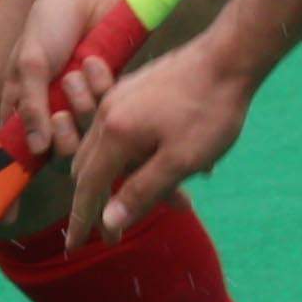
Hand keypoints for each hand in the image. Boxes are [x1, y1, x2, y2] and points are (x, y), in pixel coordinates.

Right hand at [0, 0, 122, 162]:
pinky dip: (99, 83)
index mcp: (24, 99)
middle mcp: (51, 103)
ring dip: (80, 101)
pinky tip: (94, 60)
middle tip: (62, 115)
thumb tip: (36, 149)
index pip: (18, 143)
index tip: (23, 183)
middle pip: (57, 146)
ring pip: (85, 126)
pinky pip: (107, 103)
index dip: (22, 160)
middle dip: (62, 133)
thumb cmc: (51, 20)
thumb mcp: (31, 63)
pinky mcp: (107, 86)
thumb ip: (32, 106)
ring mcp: (80, 96)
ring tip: (77, 71)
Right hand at [70, 31, 258, 241]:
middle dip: (98, 200)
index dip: (81, 219)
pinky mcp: (133, 90)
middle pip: (88, 168)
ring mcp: (119, 99)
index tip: (73, 246)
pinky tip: (161, 158)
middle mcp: (107, 115)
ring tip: (157, 195)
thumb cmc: (209, 111)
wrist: (228, 56)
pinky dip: (129, 153)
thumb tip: (109, 221)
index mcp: (114, 135)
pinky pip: (118, 129)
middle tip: (114, 229)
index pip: (88, 187)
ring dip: (118, 177)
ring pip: (103, 149)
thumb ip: (143, 191)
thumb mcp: (181, 160)